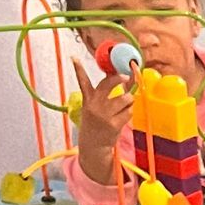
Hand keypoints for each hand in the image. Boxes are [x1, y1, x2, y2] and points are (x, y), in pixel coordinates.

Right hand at [71, 56, 134, 177]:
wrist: (94, 145)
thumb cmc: (96, 122)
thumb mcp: (93, 107)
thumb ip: (104, 94)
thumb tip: (121, 77)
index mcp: (88, 99)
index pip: (82, 81)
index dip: (78, 69)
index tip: (74, 58)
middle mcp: (94, 105)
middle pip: (108, 84)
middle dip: (119, 78)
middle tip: (126, 76)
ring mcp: (104, 115)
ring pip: (125, 98)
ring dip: (129, 100)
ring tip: (126, 104)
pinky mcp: (114, 125)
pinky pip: (129, 112)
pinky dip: (129, 112)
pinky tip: (124, 116)